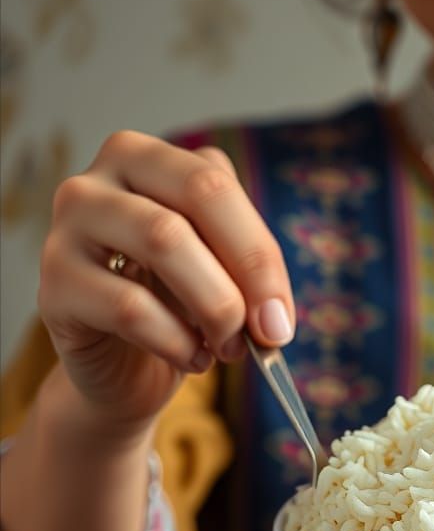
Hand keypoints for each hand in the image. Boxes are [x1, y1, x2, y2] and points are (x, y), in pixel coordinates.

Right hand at [38, 131, 294, 431]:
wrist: (121, 369)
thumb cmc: (175, 310)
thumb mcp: (221, 275)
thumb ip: (248, 273)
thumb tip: (273, 316)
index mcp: (149, 161)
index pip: (217, 183)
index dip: (260, 253)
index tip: (282, 316)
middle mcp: (100, 180)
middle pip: (198, 194)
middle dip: (248, 271)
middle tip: (268, 332)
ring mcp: (69, 227)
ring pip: (164, 238)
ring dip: (215, 306)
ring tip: (228, 347)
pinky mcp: (54, 286)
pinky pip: (129, 307)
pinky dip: (177, 342)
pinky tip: (192, 358)